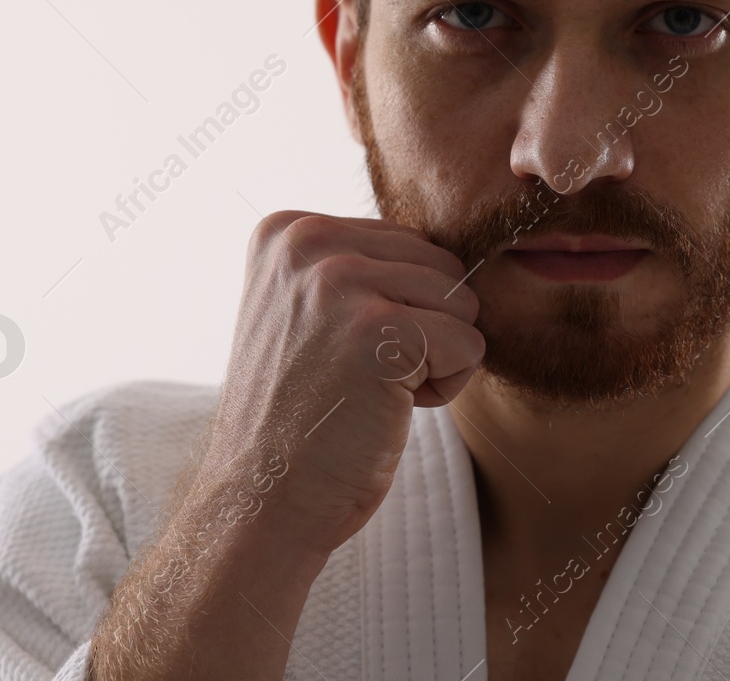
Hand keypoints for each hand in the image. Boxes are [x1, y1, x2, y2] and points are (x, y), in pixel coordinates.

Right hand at [201, 211, 485, 554]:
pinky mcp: (380, 329)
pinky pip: (469, 345)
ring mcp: (341, 281)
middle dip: (422, 330)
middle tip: (355, 379)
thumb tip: (457, 251)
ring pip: (461, 302)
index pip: (408, 244)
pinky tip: (386, 410)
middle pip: (440, 266)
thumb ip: (362, 266)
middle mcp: (307, 241)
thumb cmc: (302, 416)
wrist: (260, 501)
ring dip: (434, 360)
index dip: (395, 309)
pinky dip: (445, 388)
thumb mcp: (309, 311)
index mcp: (288, 230)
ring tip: (367, 392)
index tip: (335, 353)